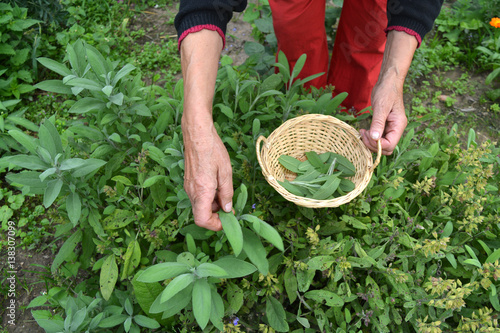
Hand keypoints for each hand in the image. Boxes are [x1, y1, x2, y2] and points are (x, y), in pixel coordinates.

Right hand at [182, 118, 232, 230]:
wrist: (197, 134)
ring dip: (213, 206)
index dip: (215, 226)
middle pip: (201, 215)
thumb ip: (226, 193)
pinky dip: (208, 197)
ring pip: (200, 206)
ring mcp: (188, 186)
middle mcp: (192, 191)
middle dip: (216, 216)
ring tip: (225, 194)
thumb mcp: (226, 173)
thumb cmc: (212, 150)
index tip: (227, 221)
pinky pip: (198, 196)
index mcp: (202, 191)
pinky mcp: (189, 181)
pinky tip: (217, 186)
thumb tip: (227, 209)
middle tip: (230, 208)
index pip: (202, 220)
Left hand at [360, 30, 417, 154]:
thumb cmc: (387, 91)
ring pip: (381, 144)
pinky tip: (363, 131)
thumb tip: (375, 138)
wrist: (387, 82)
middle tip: (363, 134)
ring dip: (370, 142)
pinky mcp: (384, 125)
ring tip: (362, 132)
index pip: (390, 144)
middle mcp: (396, 129)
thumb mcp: (381, 107)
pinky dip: (370, 137)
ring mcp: (390, 128)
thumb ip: (378, 123)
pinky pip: (378, 137)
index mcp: (399, 125)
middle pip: (386, 148)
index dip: (378, 144)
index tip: (367, 135)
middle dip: (373, 145)